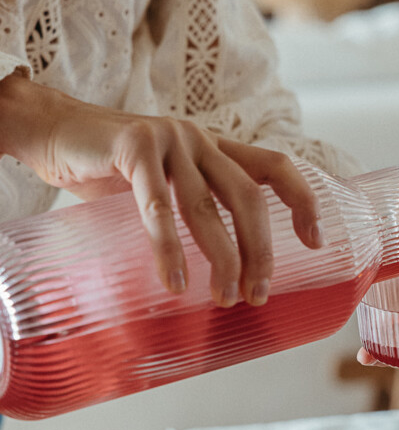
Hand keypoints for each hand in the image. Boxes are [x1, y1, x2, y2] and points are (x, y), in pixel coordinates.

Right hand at [0, 76, 320, 305]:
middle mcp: (200, 140)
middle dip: (261, 251)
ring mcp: (170, 140)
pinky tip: (176, 281)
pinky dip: (170, 248)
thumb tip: (217, 271)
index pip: (275, 166)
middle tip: (257, 294)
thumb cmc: (105, 168)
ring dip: (222, 259)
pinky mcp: (134, 148)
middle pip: (250, 198)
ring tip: (224, 297)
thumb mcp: (161, 185)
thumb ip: (189, 209)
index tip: (316, 242)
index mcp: (214, 148)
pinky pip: (159, 207)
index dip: (302, 201)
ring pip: (208, 208)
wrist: (50, 131)